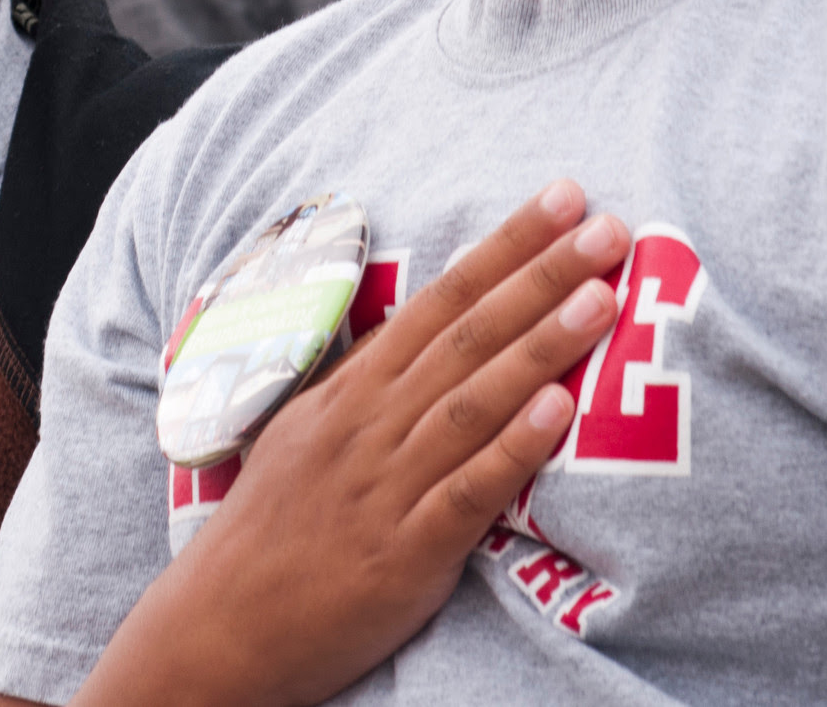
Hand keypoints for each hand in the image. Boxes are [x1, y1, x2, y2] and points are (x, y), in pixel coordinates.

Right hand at [70, 180, 627, 706]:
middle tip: (605, 226)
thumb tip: (412, 334)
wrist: (221, 627)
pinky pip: (466, 491)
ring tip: (601, 296)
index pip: (438, 301)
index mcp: (348, 391)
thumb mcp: (302, 434)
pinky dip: (511, 447)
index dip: (502, 248)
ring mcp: (386, 485)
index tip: (560, 200)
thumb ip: (362, 386)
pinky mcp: (405, 552)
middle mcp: (368, 424)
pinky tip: (559, 410)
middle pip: (465, 335)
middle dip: (539, 275)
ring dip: (540, 343)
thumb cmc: (269, 529)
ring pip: (472, 400)